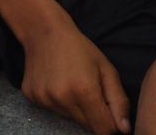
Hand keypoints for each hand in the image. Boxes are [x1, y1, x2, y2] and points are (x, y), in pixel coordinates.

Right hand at [19, 20, 130, 134]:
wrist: (43, 31)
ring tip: (72, 85)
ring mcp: (44, 99)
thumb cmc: (79, 48)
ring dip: (75, 109)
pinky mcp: (31, 97)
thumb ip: (119, 101)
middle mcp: (62, 98)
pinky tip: (57, 84)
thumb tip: (124, 130)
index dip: (110, 125)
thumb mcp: (106, 69)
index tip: (109, 112)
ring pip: (69, 119)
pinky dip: (59, 103)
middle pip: (86, 126)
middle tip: (90, 92)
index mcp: (84, 91)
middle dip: (93, 116)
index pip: (103, 130)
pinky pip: (52, 111)